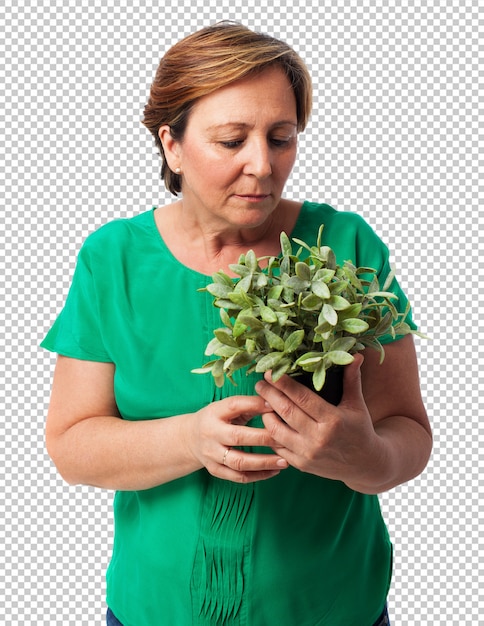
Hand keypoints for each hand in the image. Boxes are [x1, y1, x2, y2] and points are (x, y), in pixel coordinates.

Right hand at [187, 395, 287, 483]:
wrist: (190, 438)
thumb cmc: (217, 419)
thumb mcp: (227, 408)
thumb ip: (248, 406)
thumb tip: (275, 403)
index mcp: (214, 412)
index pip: (234, 406)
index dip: (255, 405)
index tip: (276, 407)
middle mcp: (210, 433)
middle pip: (238, 437)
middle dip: (264, 438)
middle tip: (286, 439)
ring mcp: (211, 454)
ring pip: (239, 462)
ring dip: (263, 462)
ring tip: (284, 461)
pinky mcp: (215, 470)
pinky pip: (238, 477)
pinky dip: (258, 476)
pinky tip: (274, 471)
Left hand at [255, 355, 383, 487]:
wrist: (366, 465)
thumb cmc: (360, 430)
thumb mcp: (357, 404)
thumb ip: (352, 379)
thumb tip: (355, 355)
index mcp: (333, 420)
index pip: (302, 398)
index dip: (284, 383)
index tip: (271, 372)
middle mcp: (318, 438)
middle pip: (286, 411)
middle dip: (269, 394)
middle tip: (259, 382)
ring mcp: (308, 454)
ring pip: (276, 431)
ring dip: (266, 414)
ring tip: (262, 400)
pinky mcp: (301, 465)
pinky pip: (278, 447)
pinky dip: (270, 433)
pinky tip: (268, 421)